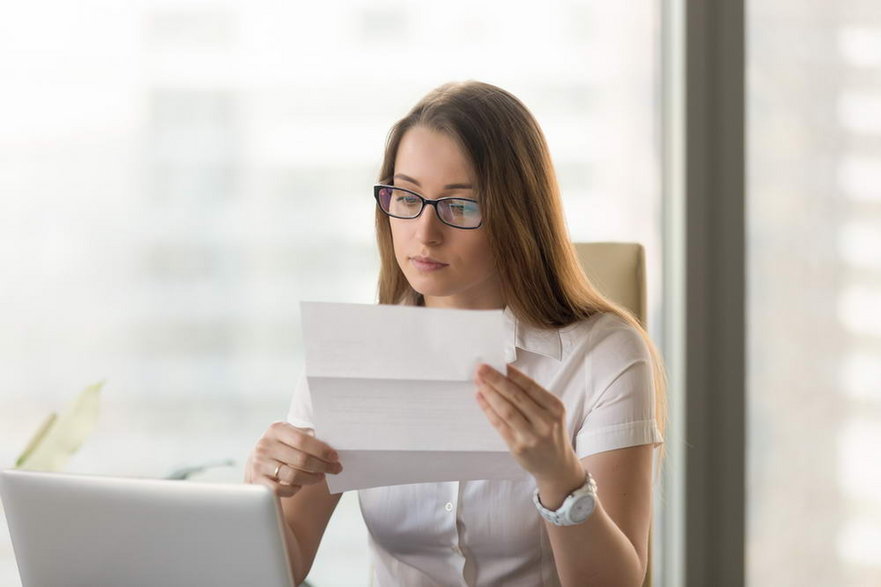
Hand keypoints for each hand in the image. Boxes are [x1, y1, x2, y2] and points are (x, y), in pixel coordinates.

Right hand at [244, 421, 342, 497]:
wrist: (256, 459)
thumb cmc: (282, 446)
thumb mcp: (291, 435)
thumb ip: (308, 438)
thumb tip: (332, 447)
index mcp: (277, 429)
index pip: (303, 440)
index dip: (321, 450)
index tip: (335, 457)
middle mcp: (265, 445)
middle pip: (301, 459)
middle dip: (323, 466)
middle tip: (335, 469)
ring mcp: (259, 464)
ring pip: (293, 476)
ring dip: (312, 478)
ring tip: (321, 476)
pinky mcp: (256, 481)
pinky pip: (281, 490)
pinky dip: (294, 489)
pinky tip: (300, 484)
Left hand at [475, 364, 582, 487]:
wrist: (557, 467)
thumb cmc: (551, 435)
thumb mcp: (552, 414)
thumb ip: (533, 398)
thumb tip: (506, 376)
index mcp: (555, 408)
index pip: (531, 386)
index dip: (513, 374)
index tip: (498, 363)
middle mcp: (545, 421)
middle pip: (516, 396)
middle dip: (496, 380)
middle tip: (481, 368)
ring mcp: (532, 436)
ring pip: (506, 409)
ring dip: (490, 393)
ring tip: (478, 381)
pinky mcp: (518, 447)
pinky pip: (500, 425)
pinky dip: (488, 410)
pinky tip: (481, 398)